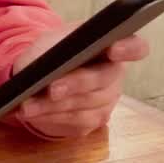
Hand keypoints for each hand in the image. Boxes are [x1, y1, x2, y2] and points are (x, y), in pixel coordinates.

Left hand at [9, 24, 149, 139]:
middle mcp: (115, 75)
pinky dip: (51, 117)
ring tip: (28, 106)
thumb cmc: (52, 51)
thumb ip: (54, 48)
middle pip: (103, 80)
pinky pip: (75, 121)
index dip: (129, 49)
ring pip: (85, 105)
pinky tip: (33, 113)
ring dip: (54, 107)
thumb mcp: (49, 41)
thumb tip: (48, 65)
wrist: (42, 73)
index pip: (135, 48)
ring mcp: (107, 100)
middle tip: (52, 89)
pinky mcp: (94, 120)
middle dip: (75, 84)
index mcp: (111, 46)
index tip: (113, 49)